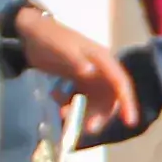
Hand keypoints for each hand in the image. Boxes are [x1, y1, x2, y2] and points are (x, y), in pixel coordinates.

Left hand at [14, 4, 137, 133]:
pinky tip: (58, 104)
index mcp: (101, 59)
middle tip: (86, 128)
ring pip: (96, 102)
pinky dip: (73, 106)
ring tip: (63, 113)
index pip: (120, 83)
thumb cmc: (47, 38)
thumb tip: (90, 72)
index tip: (129, 122)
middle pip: (110, 97)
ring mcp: (90, 76)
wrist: (31, 32)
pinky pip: (83, 100)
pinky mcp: (79, 81)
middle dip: (100, 115)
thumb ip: (74, 60)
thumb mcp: (60, 48)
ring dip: (84, 113)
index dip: (127, 102)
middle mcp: (100, 69)